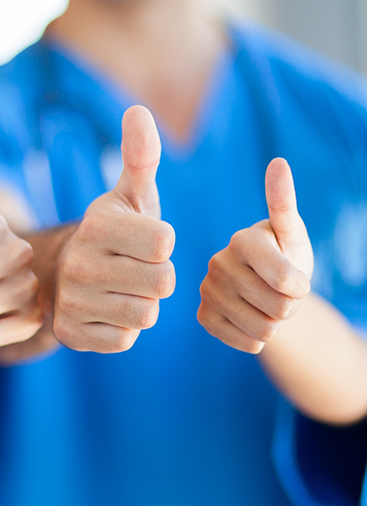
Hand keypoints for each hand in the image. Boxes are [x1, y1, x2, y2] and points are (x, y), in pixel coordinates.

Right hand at [53, 105, 175, 351]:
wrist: (65, 274)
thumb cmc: (113, 233)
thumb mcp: (129, 195)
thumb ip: (140, 156)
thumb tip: (138, 110)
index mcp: (97, 224)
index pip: (165, 242)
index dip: (162, 243)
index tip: (142, 240)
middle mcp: (79, 263)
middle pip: (162, 281)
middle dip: (157, 276)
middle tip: (134, 268)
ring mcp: (72, 301)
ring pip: (146, 313)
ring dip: (142, 303)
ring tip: (121, 289)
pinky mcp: (71, 334)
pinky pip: (125, 339)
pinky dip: (123, 328)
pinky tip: (106, 311)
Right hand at [198, 158, 312, 352]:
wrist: (265, 289)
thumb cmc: (285, 255)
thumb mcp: (292, 234)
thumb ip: (285, 203)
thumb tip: (278, 162)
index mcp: (242, 240)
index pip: (287, 282)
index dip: (301, 288)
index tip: (296, 279)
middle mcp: (218, 263)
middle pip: (279, 309)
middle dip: (289, 307)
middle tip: (279, 293)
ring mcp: (207, 291)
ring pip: (264, 330)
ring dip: (275, 324)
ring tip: (266, 305)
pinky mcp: (204, 317)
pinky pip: (246, 343)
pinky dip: (257, 338)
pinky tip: (250, 319)